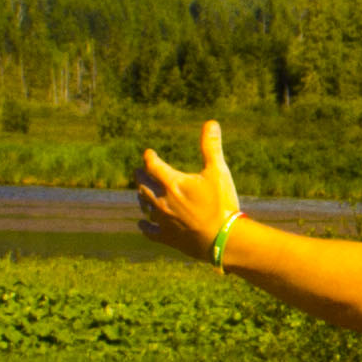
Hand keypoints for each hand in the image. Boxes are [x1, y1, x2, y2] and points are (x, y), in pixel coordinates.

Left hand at [135, 118, 241, 255]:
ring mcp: (163, 220)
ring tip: (141, 192)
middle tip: (139, 172)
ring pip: (145, 206)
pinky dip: (144, 225)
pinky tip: (141, 223)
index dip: (149, 158)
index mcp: (173, 183)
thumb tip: (211, 123)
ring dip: (142, 197)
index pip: (152, 166)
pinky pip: (149, 231)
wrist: (222, 238)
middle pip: (144, 185)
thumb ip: (211, 147)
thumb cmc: (221, 203)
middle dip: (141, 176)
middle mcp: (162, 201)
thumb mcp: (218, 171)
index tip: (148, 153)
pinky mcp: (167, 237)